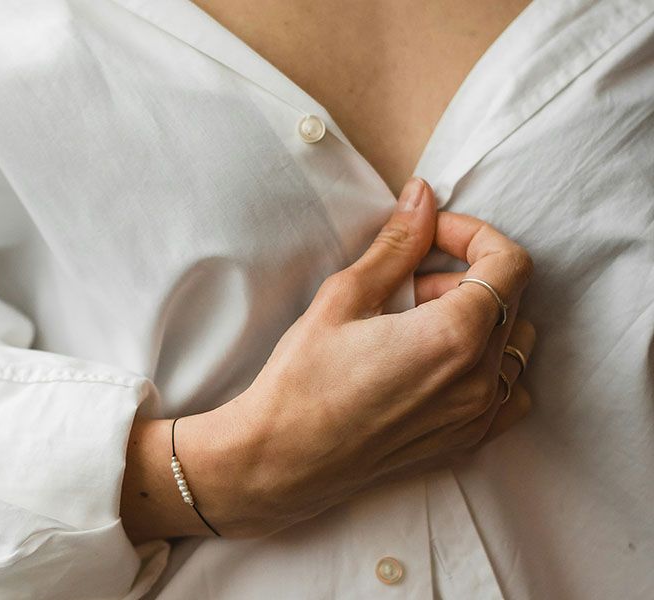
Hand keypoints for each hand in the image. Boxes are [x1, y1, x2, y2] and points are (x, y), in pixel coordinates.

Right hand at [194, 178, 535, 537]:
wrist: (281, 458)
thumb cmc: (302, 380)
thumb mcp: (344, 297)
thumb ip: (396, 245)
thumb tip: (423, 197)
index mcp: (455, 336)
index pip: (508, 263)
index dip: (471, 234)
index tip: (431, 234)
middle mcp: (479, 379)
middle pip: (511, 299)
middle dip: (466, 274)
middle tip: (408, 280)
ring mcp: (476, 415)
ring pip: (512, 344)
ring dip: (477, 318)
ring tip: (417, 322)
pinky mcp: (464, 440)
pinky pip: (508, 392)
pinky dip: (488, 365)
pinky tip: (438, 363)